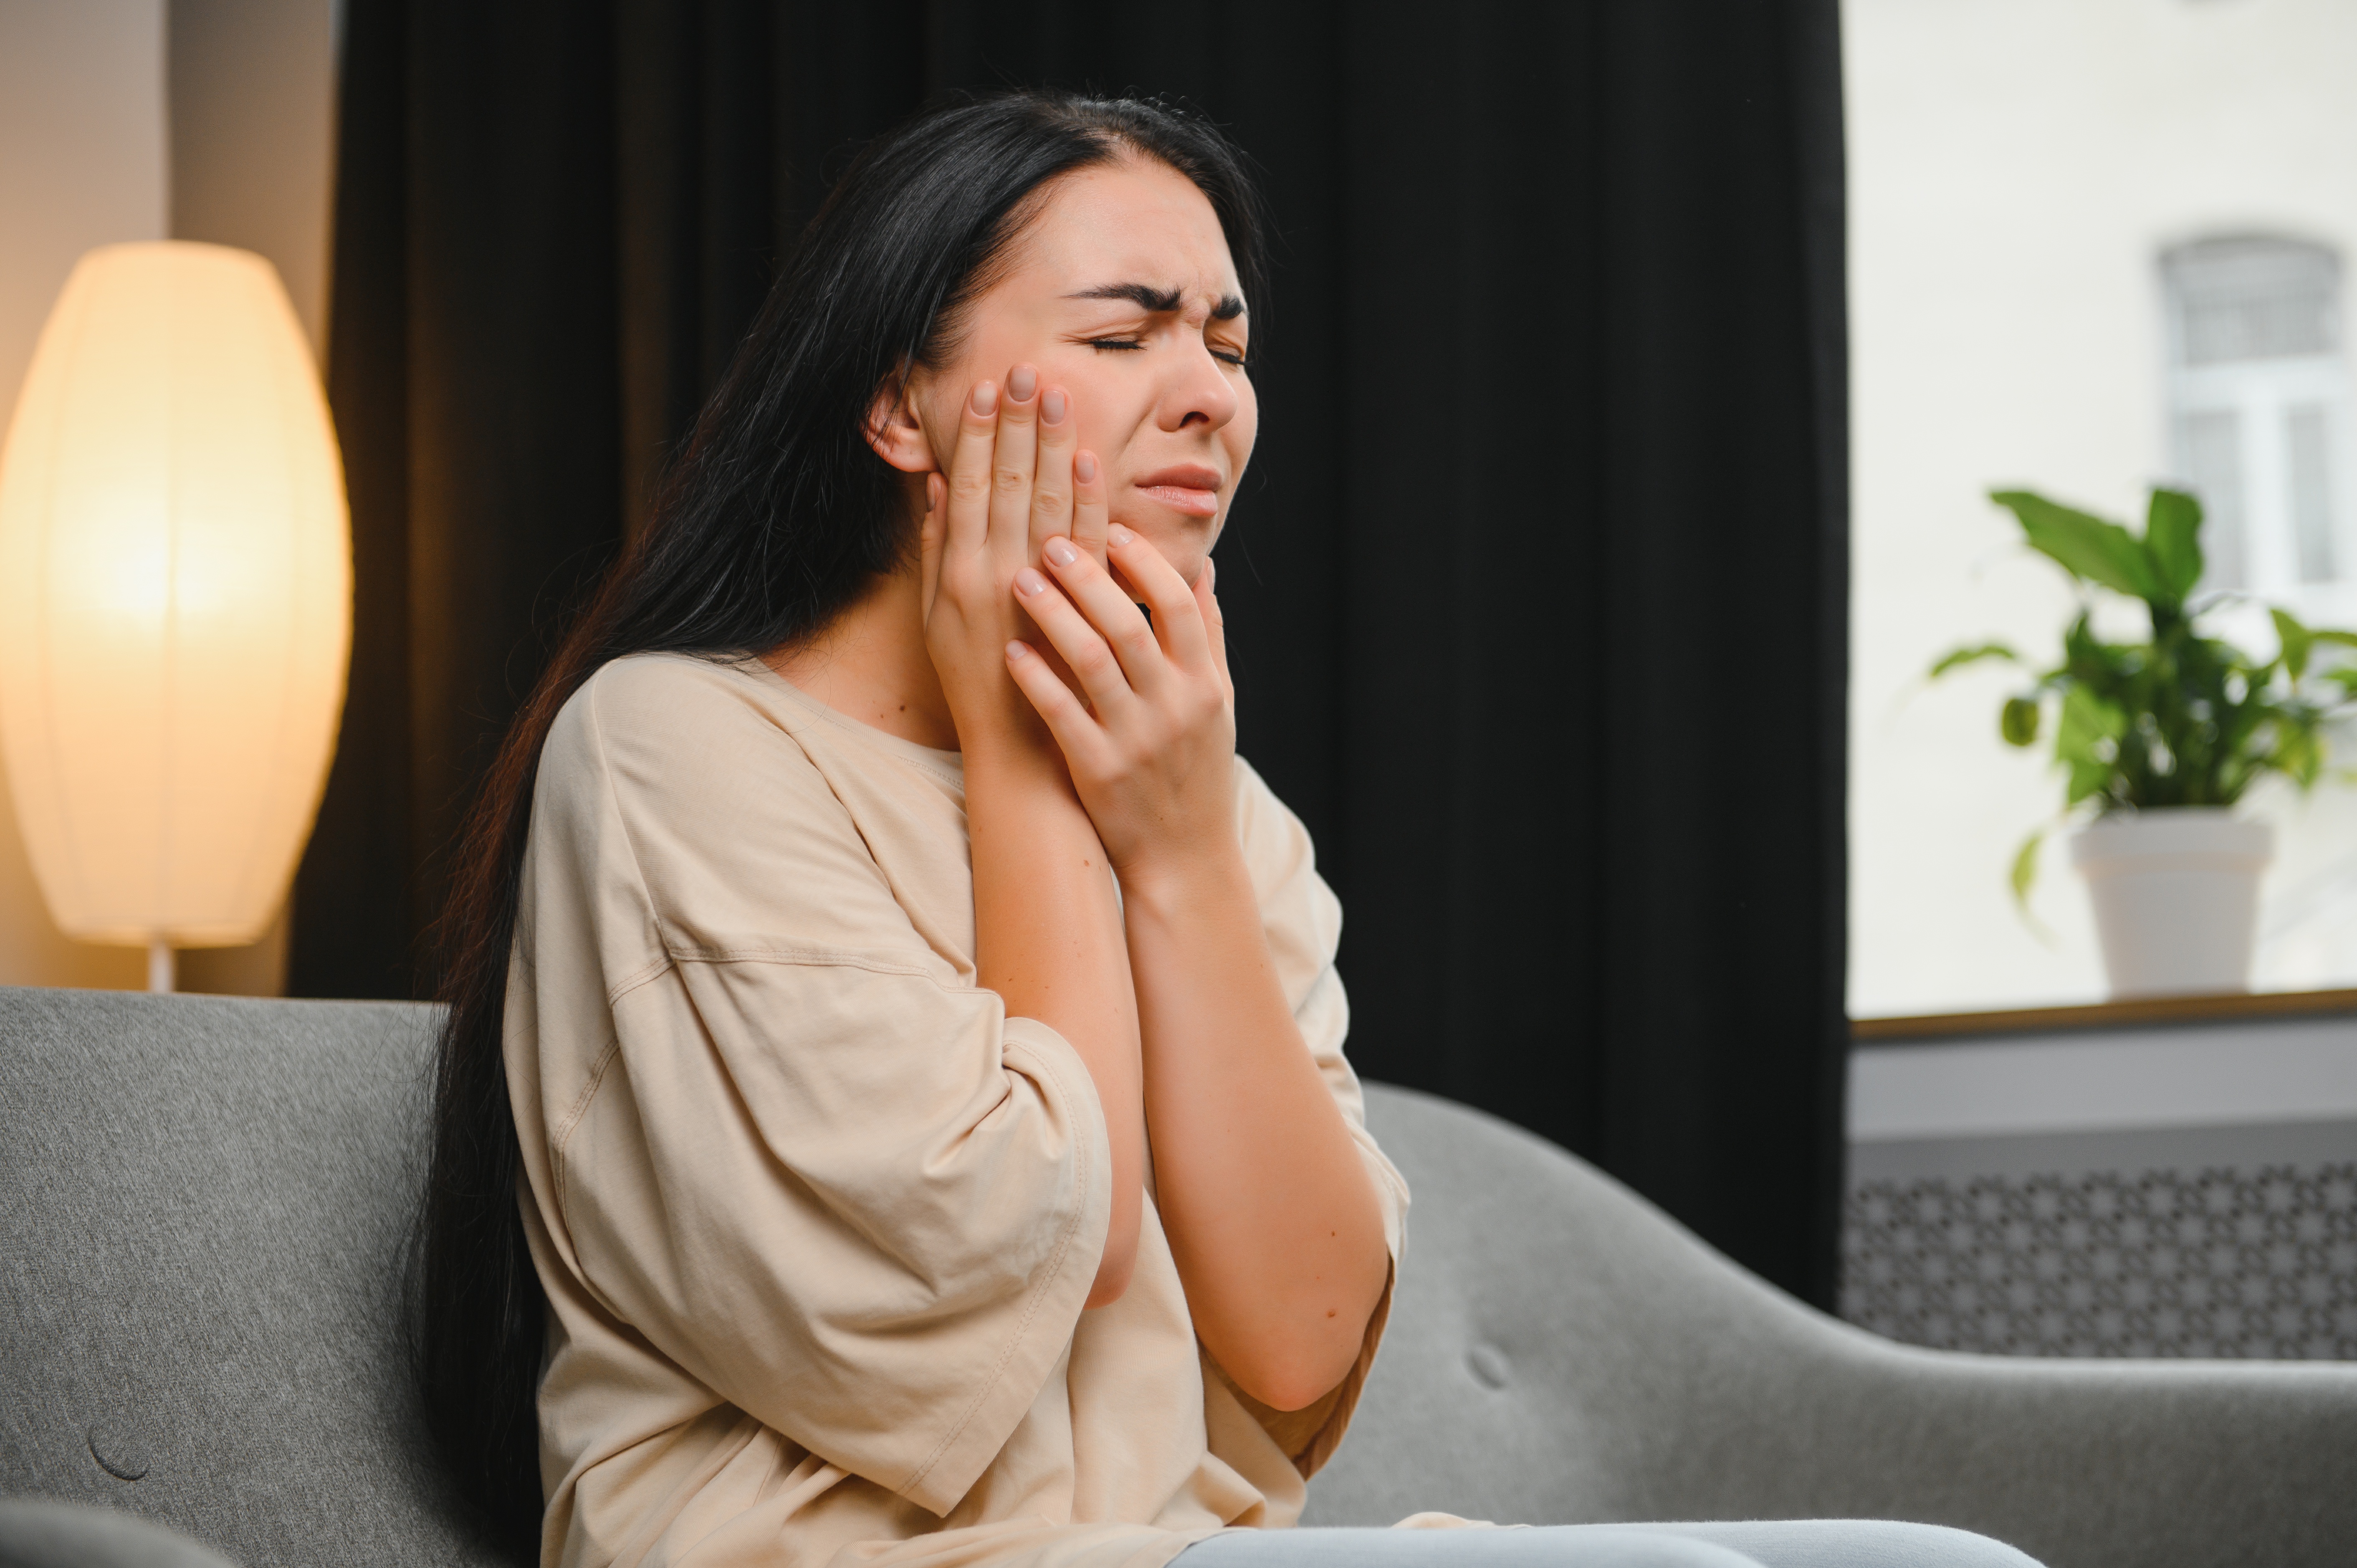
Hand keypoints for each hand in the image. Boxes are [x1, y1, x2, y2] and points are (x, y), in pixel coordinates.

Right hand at [919, 365, 1110, 764]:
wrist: (1018, 744)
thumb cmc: (974, 678)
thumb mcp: (937, 615)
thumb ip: (936, 550)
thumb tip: (937, 487)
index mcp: (957, 572)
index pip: (968, 487)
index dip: (978, 435)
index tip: (987, 388)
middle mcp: (994, 575)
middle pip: (1007, 483)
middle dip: (1017, 424)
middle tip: (1026, 370)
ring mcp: (1036, 591)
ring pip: (1045, 503)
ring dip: (1052, 445)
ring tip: (1056, 394)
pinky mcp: (1074, 608)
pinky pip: (1085, 542)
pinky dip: (1088, 498)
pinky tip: (1090, 458)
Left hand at [1002, 528, 1237, 885]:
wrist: (1185, 857)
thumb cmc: (1196, 770)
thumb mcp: (1218, 703)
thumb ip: (1208, 635)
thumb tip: (1202, 569)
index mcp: (1204, 684)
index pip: (1178, 603)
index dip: (1142, 560)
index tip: (1108, 527)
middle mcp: (1175, 706)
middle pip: (1129, 622)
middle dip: (1087, 575)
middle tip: (1050, 539)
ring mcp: (1137, 739)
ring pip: (1091, 661)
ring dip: (1053, 615)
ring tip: (1020, 579)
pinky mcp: (1100, 771)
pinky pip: (1062, 713)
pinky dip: (1036, 678)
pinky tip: (1010, 650)